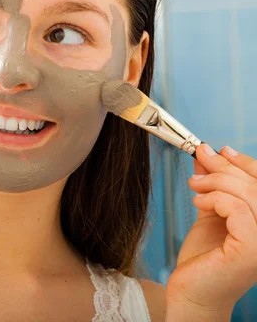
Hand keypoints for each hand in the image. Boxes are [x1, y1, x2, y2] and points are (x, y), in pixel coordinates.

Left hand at [166, 144, 256, 317]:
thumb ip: (213, 188)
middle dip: (224, 166)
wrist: (191, 292)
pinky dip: (215, 199)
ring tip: (195, 185)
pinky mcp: (251, 250)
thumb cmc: (204, 259)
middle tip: (200, 157)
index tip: (220, 150)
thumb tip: (205, 157)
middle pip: (256, 185)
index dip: (245, 162)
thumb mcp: (210, 213)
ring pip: (248, 193)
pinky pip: (237, 208)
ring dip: (216, 181)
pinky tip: (198, 203)